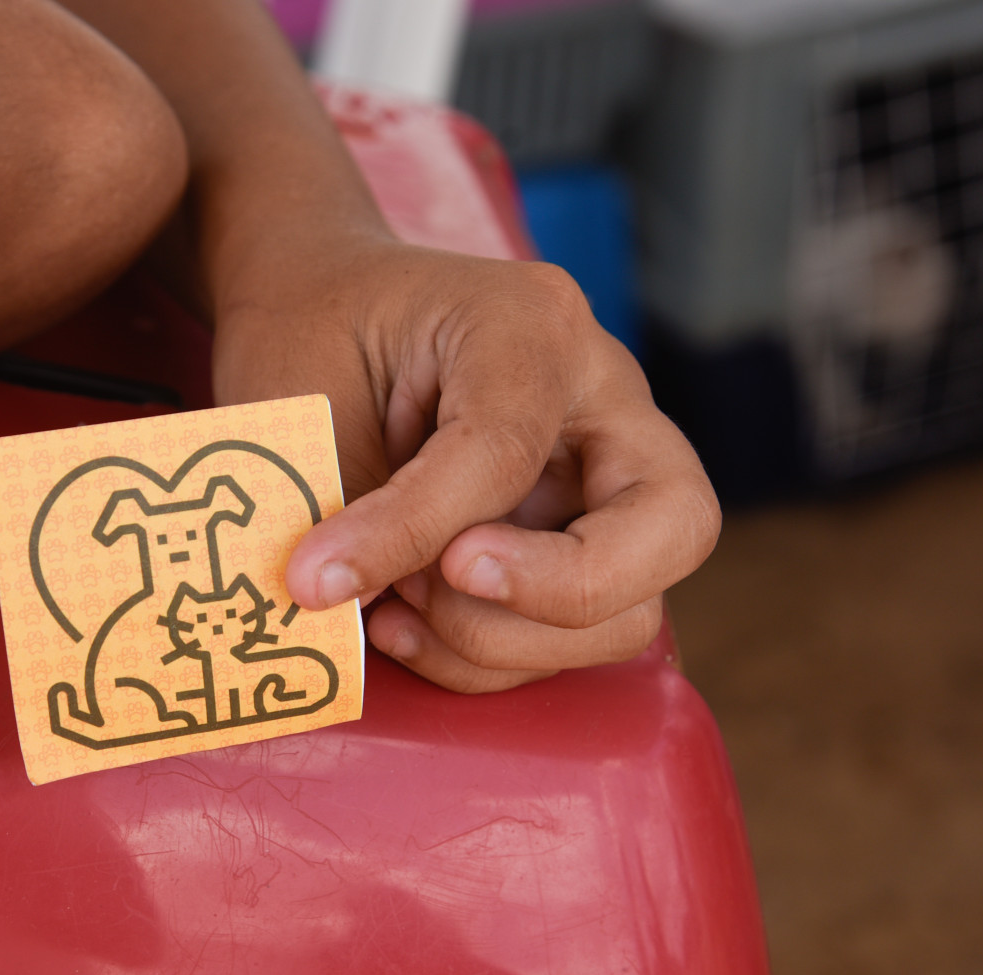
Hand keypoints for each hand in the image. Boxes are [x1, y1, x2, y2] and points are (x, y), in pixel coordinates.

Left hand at [212, 234, 719, 692]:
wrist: (311, 309)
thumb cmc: (310, 337)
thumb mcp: (306, 403)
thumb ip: (341, 504)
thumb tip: (341, 608)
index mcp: (530, 324)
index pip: (504, 451)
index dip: (408, 532)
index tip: (314, 578)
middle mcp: (601, 397)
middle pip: (676, 525)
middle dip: (561, 592)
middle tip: (437, 583)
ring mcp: (603, 477)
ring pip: (630, 608)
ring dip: (503, 640)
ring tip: (391, 601)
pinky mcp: (576, 546)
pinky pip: (568, 640)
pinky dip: (483, 657)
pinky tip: (397, 621)